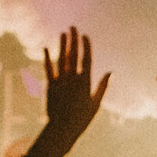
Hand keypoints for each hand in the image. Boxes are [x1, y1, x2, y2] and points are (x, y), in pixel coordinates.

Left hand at [35, 28, 109, 156]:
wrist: (61, 130)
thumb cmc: (81, 119)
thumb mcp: (96, 104)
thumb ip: (102, 87)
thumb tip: (110, 72)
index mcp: (85, 83)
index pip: (86, 59)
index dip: (86, 46)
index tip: (85, 35)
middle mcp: (72, 79)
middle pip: (73, 55)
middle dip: (73, 40)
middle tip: (73, 27)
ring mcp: (60, 81)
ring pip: (61, 59)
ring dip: (62, 45)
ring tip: (63, 33)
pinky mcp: (50, 86)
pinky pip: (48, 69)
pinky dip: (47, 58)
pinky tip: (45, 48)